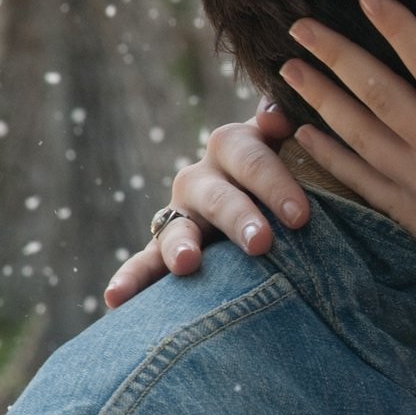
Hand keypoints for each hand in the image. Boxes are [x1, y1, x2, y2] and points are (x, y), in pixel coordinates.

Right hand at [103, 103, 309, 307]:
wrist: (272, 190)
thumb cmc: (298, 167)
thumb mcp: (299, 143)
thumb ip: (290, 131)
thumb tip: (278, 114)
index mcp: (236, 146)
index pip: (253, 160)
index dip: (276, 185)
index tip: (300, 217)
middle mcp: (203, 177)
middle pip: (218, 196)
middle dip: (238, 218)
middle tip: (261, 243)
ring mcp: (180, 212)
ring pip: (175, 228)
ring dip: (180, 245)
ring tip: (187, 264)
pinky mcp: (165, 245)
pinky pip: (145, 262)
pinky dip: (132, 279)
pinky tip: (115, 299)